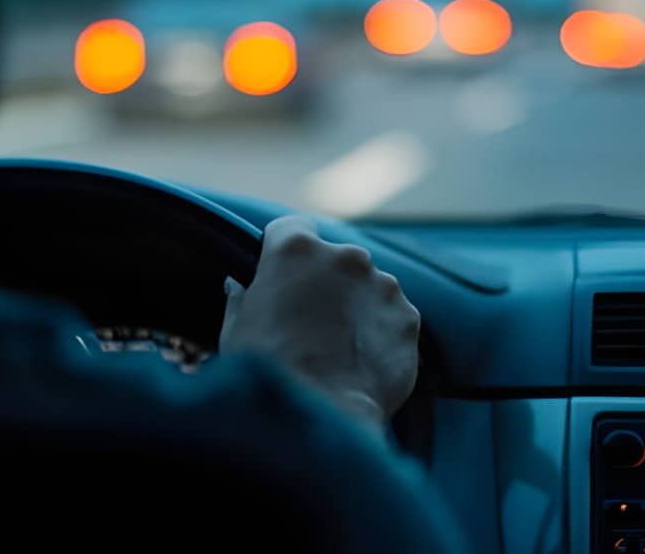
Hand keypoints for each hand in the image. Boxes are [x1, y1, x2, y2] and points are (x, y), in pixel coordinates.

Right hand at [219, 215, 420, 431]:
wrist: (323, 416)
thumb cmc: (270, 373)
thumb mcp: (236, 331)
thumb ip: (242, 298)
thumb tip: (239, 286)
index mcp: (296, 250)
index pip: (291, 228)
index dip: (284, 251)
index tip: (283, 274)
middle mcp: (345, 256)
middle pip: (335, 258)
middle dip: (326, 283)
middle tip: (310, 323)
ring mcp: (382, 284)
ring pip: (368, 286)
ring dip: (357, 307)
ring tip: (338, 350)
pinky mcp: (408, 316)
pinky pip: (392, 316)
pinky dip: (381, 332)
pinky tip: (362, 361)